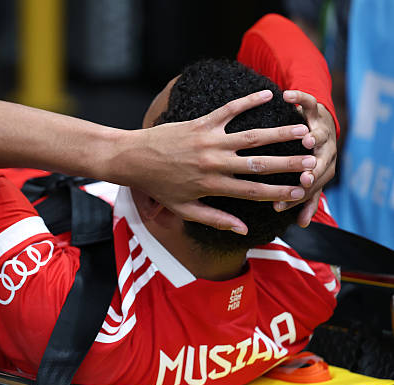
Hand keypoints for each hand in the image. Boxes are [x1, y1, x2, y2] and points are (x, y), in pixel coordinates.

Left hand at [126, 90, 313, 234]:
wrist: (133, 159)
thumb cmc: (159, 187)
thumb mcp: (184, 209)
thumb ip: (215, 219)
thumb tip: (244, 229)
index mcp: (212, 186)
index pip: (253, 192)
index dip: (280, 192)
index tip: (301, 192)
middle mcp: (214, 163)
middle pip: (259, 164)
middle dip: (288, 164)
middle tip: (313, 161)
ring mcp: (209, 141)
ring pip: (250, 136)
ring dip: (279, 133)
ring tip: (302, 131)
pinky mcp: (201, 122)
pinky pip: (229, 109)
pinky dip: (249, 101)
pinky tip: (269, 94)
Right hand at [275, 90, 336, 226]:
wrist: (319, 128)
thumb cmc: (309, 159)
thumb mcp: (310, 179)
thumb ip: (306, 200)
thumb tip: (303, 224)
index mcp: (325, 170)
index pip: (312, 188)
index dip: (297, 197)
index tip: (279, 205)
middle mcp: (326, 151)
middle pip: (321, 163)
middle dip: (312, 171)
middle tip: (302, 178)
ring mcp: (321, 130)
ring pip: (321, 134)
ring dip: (314, 137)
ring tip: (305, 139)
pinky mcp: (315, 111)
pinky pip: (310, 102)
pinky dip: (301, 98)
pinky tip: (286, 96)